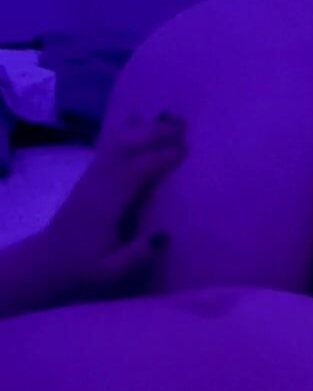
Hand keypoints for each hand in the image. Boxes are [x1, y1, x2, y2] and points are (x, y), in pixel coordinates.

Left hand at [42, 111, 186, 300]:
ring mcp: (91, 177)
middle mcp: (97, 184)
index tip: (184, 151)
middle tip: (182, 126)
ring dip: (142, 129)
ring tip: (169, 119)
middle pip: (124, 148)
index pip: (134, 172)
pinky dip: (128, 133)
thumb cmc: (84, 267)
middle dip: (153, 134)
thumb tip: (165, 236)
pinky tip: (142, 125)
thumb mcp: (112, 270)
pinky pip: (110, 147)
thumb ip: (137, 255)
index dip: (159, 159)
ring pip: (116, 143)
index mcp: (104, 205)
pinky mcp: (89, 176)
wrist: (49, 259)